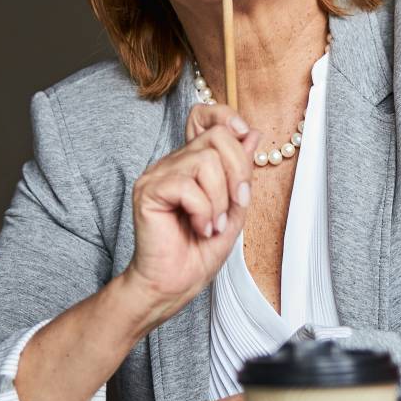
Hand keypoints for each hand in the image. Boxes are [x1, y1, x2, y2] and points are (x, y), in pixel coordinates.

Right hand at [122, 102, 261, 317]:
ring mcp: (158, 174)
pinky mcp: (148, 191)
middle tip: (235, 206)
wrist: (174, 284)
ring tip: (213, 224)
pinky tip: (200, 228)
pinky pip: (188, 186)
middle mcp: (173, 162)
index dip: (227, 117)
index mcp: (191, 162)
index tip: (245, 136)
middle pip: (218, 137)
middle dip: (239, 172)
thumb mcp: (234, 208)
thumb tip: (252, 134)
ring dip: (220, 200)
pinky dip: (204, 211)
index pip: (204, 116)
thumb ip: (241, 172)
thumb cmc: (199, 251)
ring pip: (206, 161)